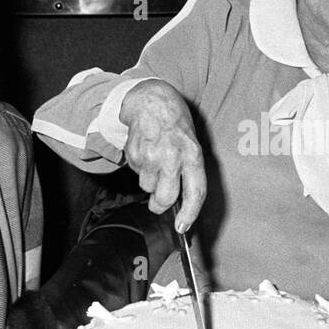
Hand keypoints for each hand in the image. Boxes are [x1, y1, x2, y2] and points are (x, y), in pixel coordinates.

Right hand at [120, 80, 206, 230]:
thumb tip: (184, 202)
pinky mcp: (134, 153)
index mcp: (193, 155)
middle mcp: (172, 156)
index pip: (195, 192)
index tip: (183, 227)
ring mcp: (151, 155)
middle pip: (165, 198)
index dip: (189, 214)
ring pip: (146, 187)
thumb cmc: (176, 125)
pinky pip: (136, 173)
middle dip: (160, 205)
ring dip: (149, 181)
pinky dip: (140, 168)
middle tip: (159, 203)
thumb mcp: (193, 144)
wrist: (151, 101)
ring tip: (155, 161)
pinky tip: (146, 151)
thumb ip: (189, 171)